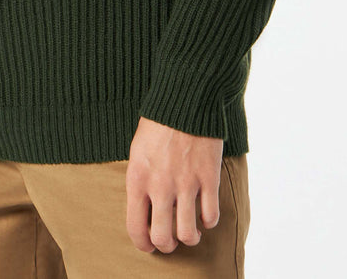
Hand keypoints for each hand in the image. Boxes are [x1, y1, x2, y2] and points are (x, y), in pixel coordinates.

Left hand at [125, 116, 222, 253]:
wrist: (185, 99)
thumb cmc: (158, 123)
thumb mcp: (137, 152)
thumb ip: (140, 181)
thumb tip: (145, 209)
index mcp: (137, 179)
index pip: (136, 228)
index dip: (143, 244)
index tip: (149, 246)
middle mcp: (160, 186)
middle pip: (163, 238)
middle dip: (167, 245)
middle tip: (171, 240)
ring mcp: (186, 183)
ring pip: (188, 233)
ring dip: (189, 237)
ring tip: (190, 231)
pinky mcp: (208, 178)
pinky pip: (211, 216)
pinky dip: (209, 221)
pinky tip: (206, 213)